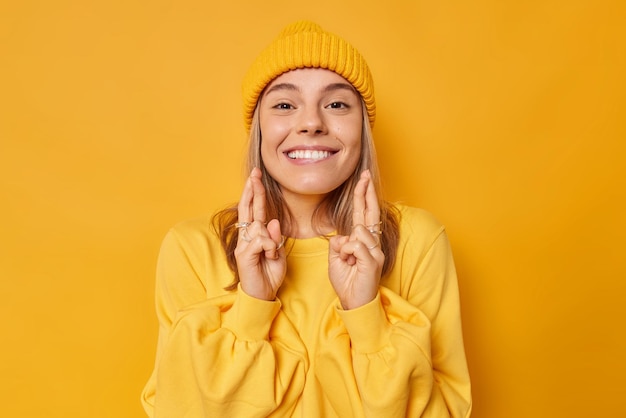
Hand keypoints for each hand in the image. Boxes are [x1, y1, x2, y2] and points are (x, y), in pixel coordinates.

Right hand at [234, 168, 285, 300]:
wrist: (263, 295)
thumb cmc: (270, 274)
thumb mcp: (279, 254)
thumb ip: (276, 238)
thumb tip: (273, 221)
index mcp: (256, 235)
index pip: (255, 210)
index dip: (256, 193)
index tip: (255, 177)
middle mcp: (247, 237)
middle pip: (248, 208)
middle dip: (252, 190)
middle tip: (254, 173)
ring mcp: (243, 245)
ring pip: (261, 228)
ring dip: (272, 242)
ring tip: (271, 256)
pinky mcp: (243, 254)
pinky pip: (261, 240)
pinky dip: (270, 248)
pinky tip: (268, 257)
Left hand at [328, 170, 383, 309]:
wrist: (354, 302)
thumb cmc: (347, 281)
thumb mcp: (336, 259)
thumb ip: (339, 244)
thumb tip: (343, 236)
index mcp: (363, 242)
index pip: (363, 214)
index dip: (363, 197)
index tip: (363, 180)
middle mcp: (372, 244)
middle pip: (370, 213)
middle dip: (366, 193)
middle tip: (365, 175)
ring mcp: (375, 252)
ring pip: (357, 232)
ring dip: (345, 247)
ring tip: (348, 262)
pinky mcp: (374, 260)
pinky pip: (356, 245)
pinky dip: (348, 253)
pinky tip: (351, 264)